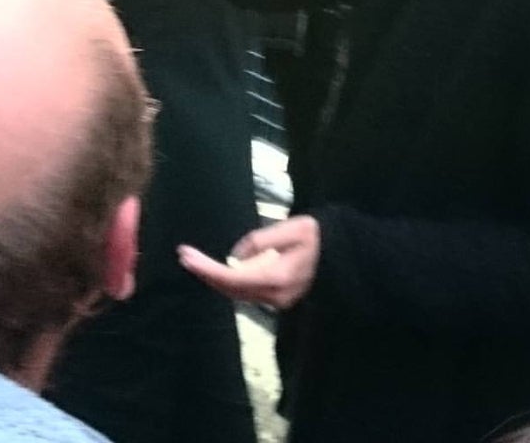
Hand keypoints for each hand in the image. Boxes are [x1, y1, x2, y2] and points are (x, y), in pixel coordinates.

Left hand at [178, 215, 319, 308]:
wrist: (344, 252)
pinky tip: (219, 270)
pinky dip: (229, 282)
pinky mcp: (279, 298)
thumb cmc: (320, 235)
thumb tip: (234, 253)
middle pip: (230, 289)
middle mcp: (274, 295)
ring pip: (237, 294)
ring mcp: (278, 300)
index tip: (187, 255)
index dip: (206, 268)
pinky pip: (247, 293)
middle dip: (205, 274)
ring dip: (215, 279)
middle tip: (185, 256)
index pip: (232, 277)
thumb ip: (262, 239)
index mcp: (277, 276)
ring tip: (196, 262)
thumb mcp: (294, 227)